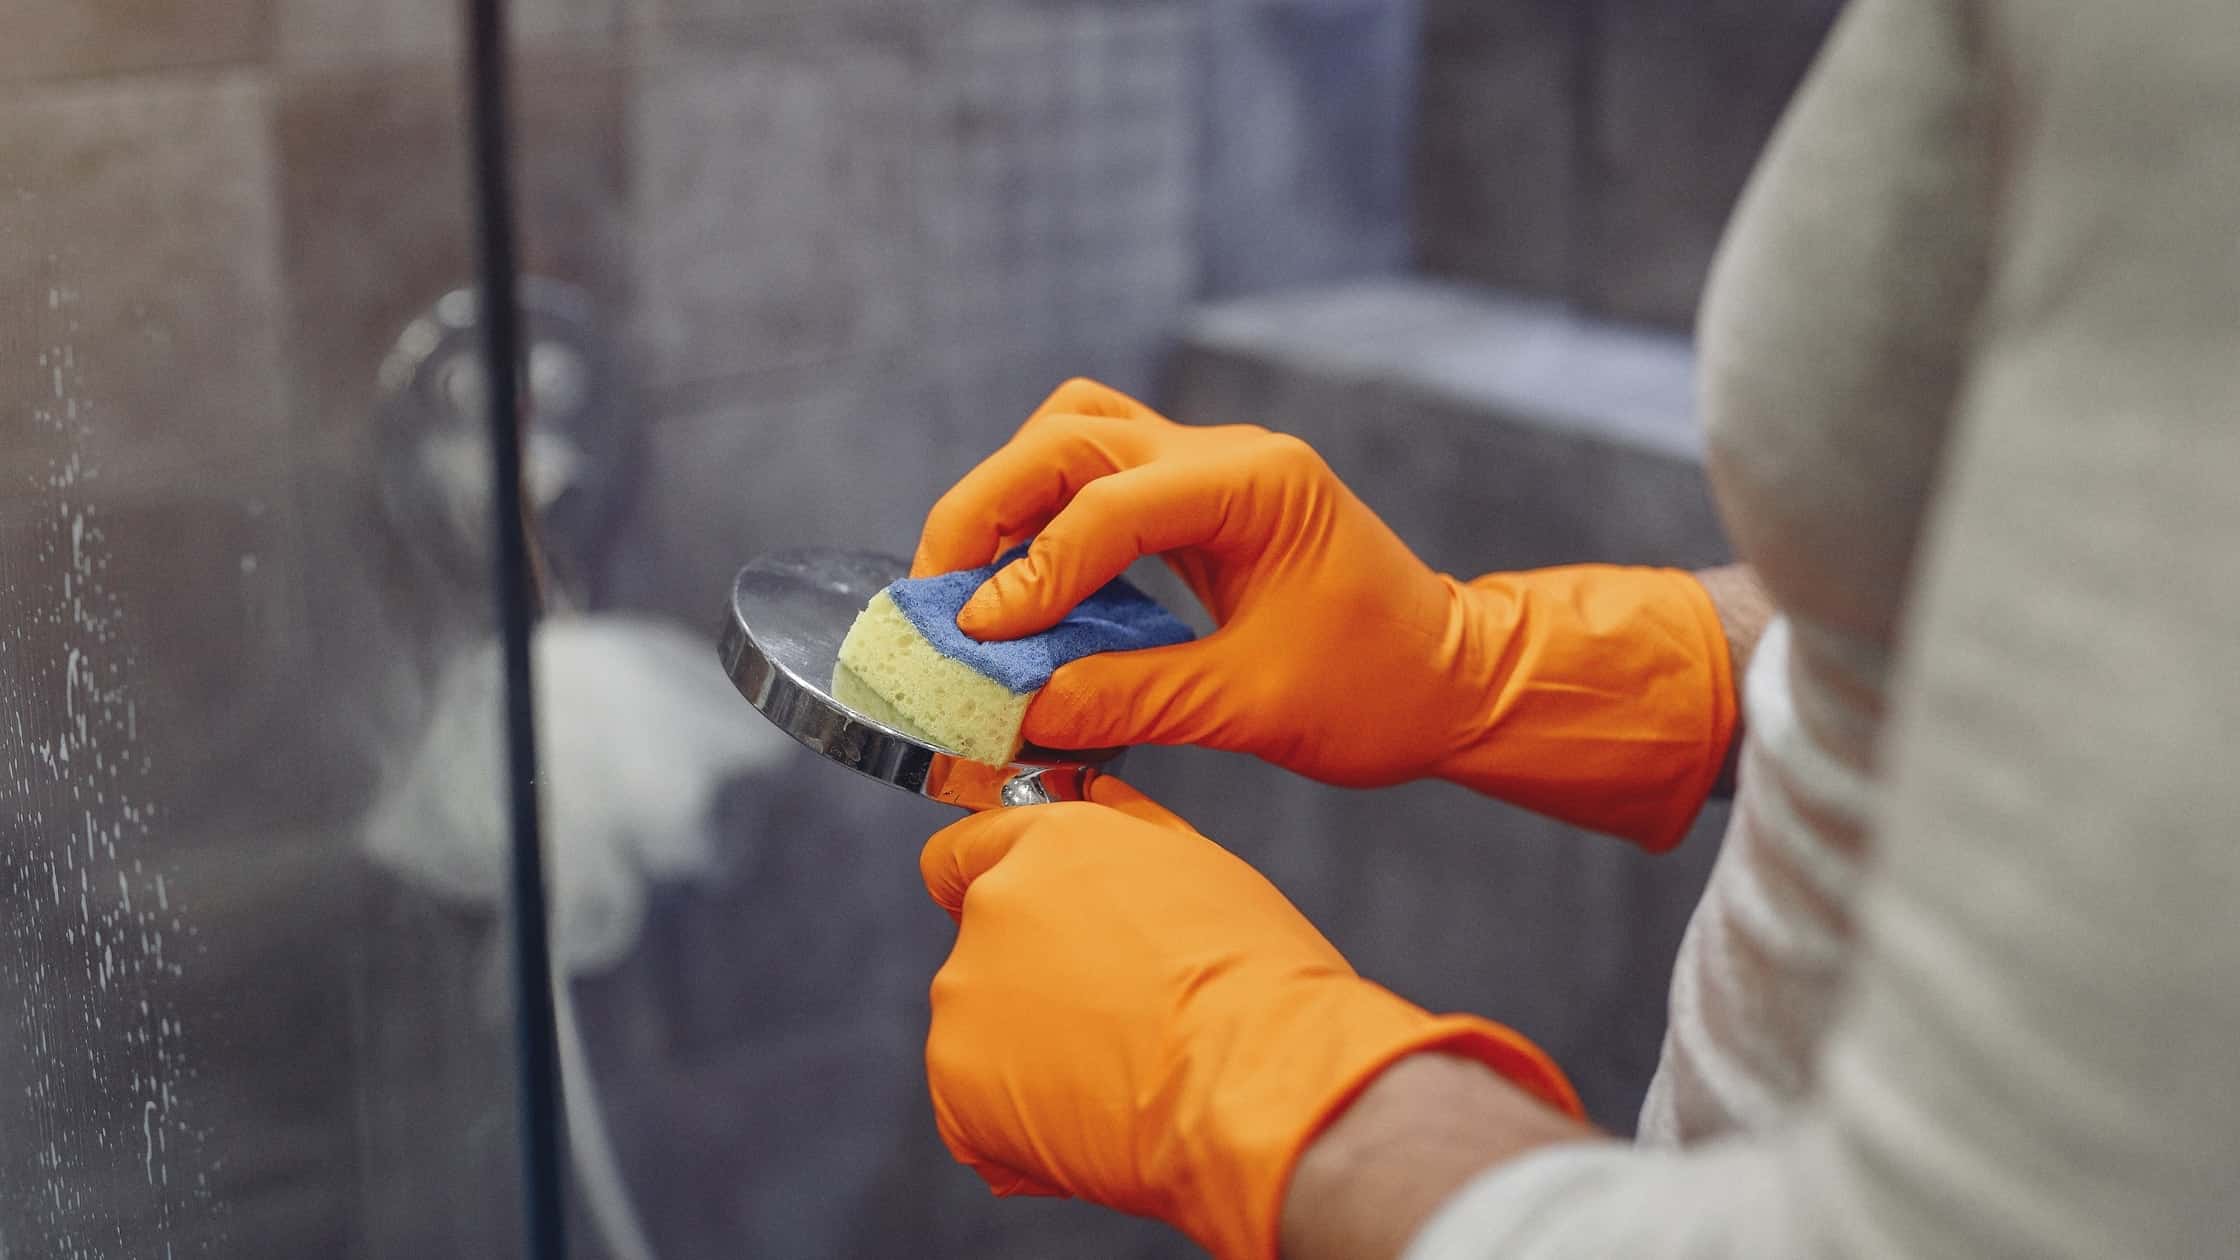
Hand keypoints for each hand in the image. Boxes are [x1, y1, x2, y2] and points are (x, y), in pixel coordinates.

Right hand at [914, 379, 1736, 848]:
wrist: (1455, 681)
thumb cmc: (1379, 692)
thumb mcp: (1250, 708)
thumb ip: (1129, 697)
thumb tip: (1017, 708)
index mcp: (1259, 487)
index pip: (1109, 505)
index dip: (1031, 571)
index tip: (974, 634)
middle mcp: (1229, 457)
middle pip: (1071, 437)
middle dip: (988, 508)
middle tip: (937, 593)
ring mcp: (1213, 469)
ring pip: (1078, 434)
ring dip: (1009, 497)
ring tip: (967, 581)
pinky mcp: (1199, 500)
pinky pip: (1099, 478)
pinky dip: (1045, 519)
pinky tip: (1022, 587)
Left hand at [919, 777, 1579, 1259]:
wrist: (1287, 1088)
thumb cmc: (1269, 970)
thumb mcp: (1190, 864)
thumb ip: (1112, 832)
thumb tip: (1071, 795)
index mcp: (1041, 840)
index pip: (963, 836)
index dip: (1004, 867)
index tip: (1033, 900)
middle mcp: (983, 913)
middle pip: (978, 930)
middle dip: (1031, 960)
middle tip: (1120, 1004)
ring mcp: (967, 1006)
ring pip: (985, 1017)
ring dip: (1031, 1038)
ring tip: (1130, 1067)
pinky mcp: (967, 1093)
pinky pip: (982, 1102)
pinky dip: (1024, 1111)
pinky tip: (1106, 1117)